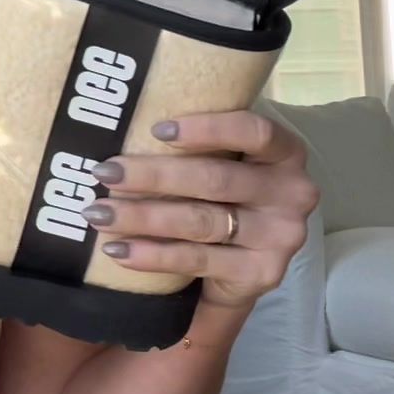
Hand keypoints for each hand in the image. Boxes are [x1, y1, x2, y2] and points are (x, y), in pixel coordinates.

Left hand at [82, 110, 320, 309]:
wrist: (248, 261)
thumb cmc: (227, 195)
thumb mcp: (226, 161)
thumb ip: (196, 144)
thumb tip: (124, 120)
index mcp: (286, 152)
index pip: (254, 132)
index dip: (208, 128)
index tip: (156, 129)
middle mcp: (293, 192)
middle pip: (214, 179)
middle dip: (152, 175)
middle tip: (105, 172)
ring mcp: (280, 236)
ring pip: (200, 221)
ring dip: (143, 216)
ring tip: (99, 212)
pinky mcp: (262, 273)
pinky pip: (198, 260)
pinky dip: (154, 255)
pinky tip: (119, 250)